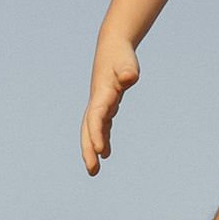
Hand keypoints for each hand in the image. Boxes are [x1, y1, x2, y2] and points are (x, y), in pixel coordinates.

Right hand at [82, 30, 138, 175]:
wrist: (113, 48)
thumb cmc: (121, 56)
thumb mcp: (127, 63)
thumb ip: (127, 71)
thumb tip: (130, 77)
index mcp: (102, 95)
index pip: (96, 118)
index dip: (96, 134)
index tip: (101, 151)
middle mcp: (97, 103)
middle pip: (88, 130)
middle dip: (89, 150)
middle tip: (93, 171)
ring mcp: (100, 105)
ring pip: (92, 131)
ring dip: (93, 149)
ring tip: (95, 171)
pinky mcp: (105, 105)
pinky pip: (101, 127)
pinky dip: (103, 139)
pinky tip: (107, 154)